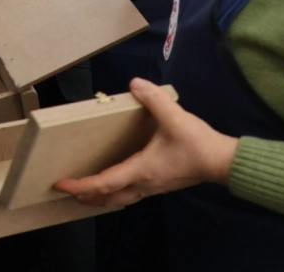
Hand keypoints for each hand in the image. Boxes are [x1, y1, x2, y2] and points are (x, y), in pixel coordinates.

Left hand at [54, 78, 236, 208]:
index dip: (81, 185)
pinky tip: (118, 184)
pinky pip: (132, 194)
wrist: (221, 161)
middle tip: (68, 192)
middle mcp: (143, 184)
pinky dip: (117, 193)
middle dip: (87, 197)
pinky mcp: (161, 184)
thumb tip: (135, 84)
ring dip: (102, 198)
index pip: (104, 184)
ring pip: (121, 199)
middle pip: (109, 199)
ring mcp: (153, 187)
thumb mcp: (174, 116)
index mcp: (141, 170)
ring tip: (88, 192)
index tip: (62, 184)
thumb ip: (153, 99)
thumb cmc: (197, 143)